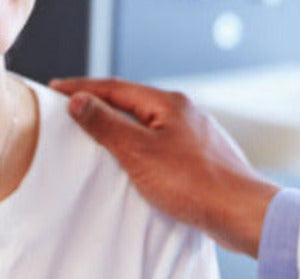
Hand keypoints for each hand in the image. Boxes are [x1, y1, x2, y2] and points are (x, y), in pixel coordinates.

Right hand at [49, 77, 277, 256]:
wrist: (242, 212)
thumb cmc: (196, 183)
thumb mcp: (140, 152)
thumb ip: (107, 125)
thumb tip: (79, 100)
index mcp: (168, 103)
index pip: (115, 87)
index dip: (82, 88)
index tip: (57, 88)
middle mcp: (184, 112)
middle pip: (132, 101)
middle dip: (101, 104)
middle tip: (72, 108)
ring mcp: (195, 133)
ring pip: (149, 122)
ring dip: (121, 125)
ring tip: (97, 133)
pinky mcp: (201, 156)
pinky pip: (162, 142)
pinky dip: (140, 144)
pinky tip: (136, 160)